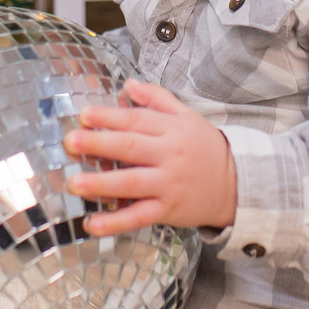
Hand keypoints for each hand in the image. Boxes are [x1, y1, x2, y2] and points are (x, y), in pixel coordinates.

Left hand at [65, 81, 237, 235]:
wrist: (236, 184)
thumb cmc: (205, 147)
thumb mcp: (186, 116)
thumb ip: (157, 98)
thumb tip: (128, 84)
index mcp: (170, 129)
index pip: (136, 120)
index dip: (109, 116)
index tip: (84, 115)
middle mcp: (168, 155)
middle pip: (130, 148)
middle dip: (99, 144)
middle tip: (71, 141)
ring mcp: (168, 184)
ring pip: (131, 183)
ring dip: (101, 184)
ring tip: (74, 183)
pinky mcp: (168, 211)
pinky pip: (139, 216)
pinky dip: (115, 222)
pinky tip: (93, 224)